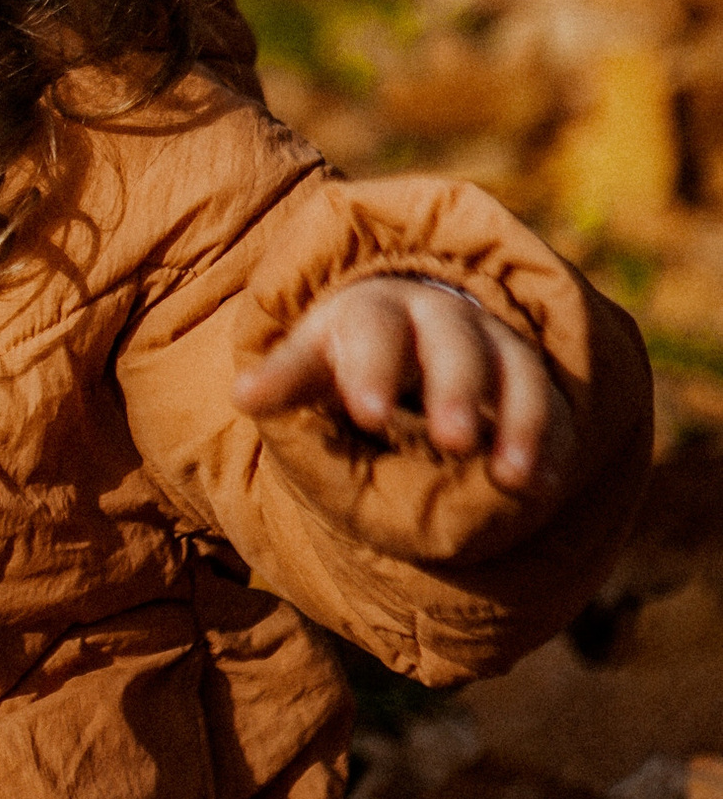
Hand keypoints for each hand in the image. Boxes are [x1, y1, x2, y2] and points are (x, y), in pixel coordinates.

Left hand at [234, 279, 572, 496]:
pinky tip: (542, 486)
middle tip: (451, 440)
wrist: (406, 334)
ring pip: (516, 371)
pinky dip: (550, 444)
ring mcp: (495, 346)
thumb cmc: (344, 357)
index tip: (367, 415)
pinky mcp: (530, 380)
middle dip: (456, 390)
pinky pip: (554, 406)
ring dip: (518, 422)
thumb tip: (244, 394)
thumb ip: (286, 379)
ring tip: (512, 478)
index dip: (372, 368)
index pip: (375, 328)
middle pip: (455, 344)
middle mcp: (442, 319)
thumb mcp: (311, 363)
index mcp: (375, 311)